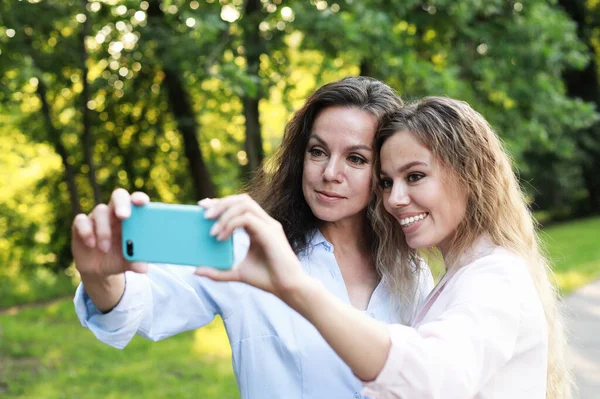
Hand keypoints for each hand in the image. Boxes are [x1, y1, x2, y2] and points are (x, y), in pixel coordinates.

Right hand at [71, 188, 149, 278]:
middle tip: (124, 216)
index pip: (135, 200)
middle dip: (122, 203)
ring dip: (104, 230)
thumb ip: (136, 262)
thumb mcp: (128, 262)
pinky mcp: (81, 225)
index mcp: (131, 219)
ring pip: (100, 211)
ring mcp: (97, 218)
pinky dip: (86, 231)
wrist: (99, 270)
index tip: (142, 202)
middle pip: (118, 196)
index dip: (139, 198)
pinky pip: (81, 220)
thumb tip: (143, 268)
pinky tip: (91, 244)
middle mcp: (114, 214)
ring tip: (105, 249)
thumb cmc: (119, 259)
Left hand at [194, 194, 309, 298]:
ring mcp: (269, 225)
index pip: (240, 205)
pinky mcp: (270, 232)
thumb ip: (218, 272)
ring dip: (225, 213)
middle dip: (221, 203)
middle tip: (204, 216)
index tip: (203, 206)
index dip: (221, 202)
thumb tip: (196, 271)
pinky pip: (247, 218)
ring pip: (245, 204)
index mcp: (259, 227)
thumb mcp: (237, 273)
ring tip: (212, 230)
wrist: (288, 288)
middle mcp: (265, 222)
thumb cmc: (267, 279)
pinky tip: (221, 237)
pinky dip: (231, 224)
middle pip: (242, 199)